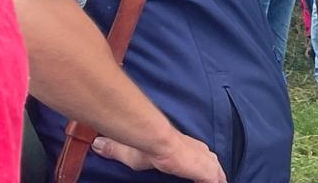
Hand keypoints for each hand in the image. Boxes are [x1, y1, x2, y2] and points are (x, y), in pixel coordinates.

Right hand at [92, 130, 226, 182]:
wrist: (156, 139)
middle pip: (210, 161)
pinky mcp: (204, 169)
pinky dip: (217, 182)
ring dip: (217, 176)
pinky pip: (215, 179)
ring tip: (220, 182)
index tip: (199, 168)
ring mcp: (202, 159)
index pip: (196, 153)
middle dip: (212, 169)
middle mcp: (197, 150)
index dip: (200, 161)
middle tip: (215, 178)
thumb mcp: (130, 152)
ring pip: (215, 170)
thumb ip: (115, 149)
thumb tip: (97, 143)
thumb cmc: (145, 145)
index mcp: (183, 146)